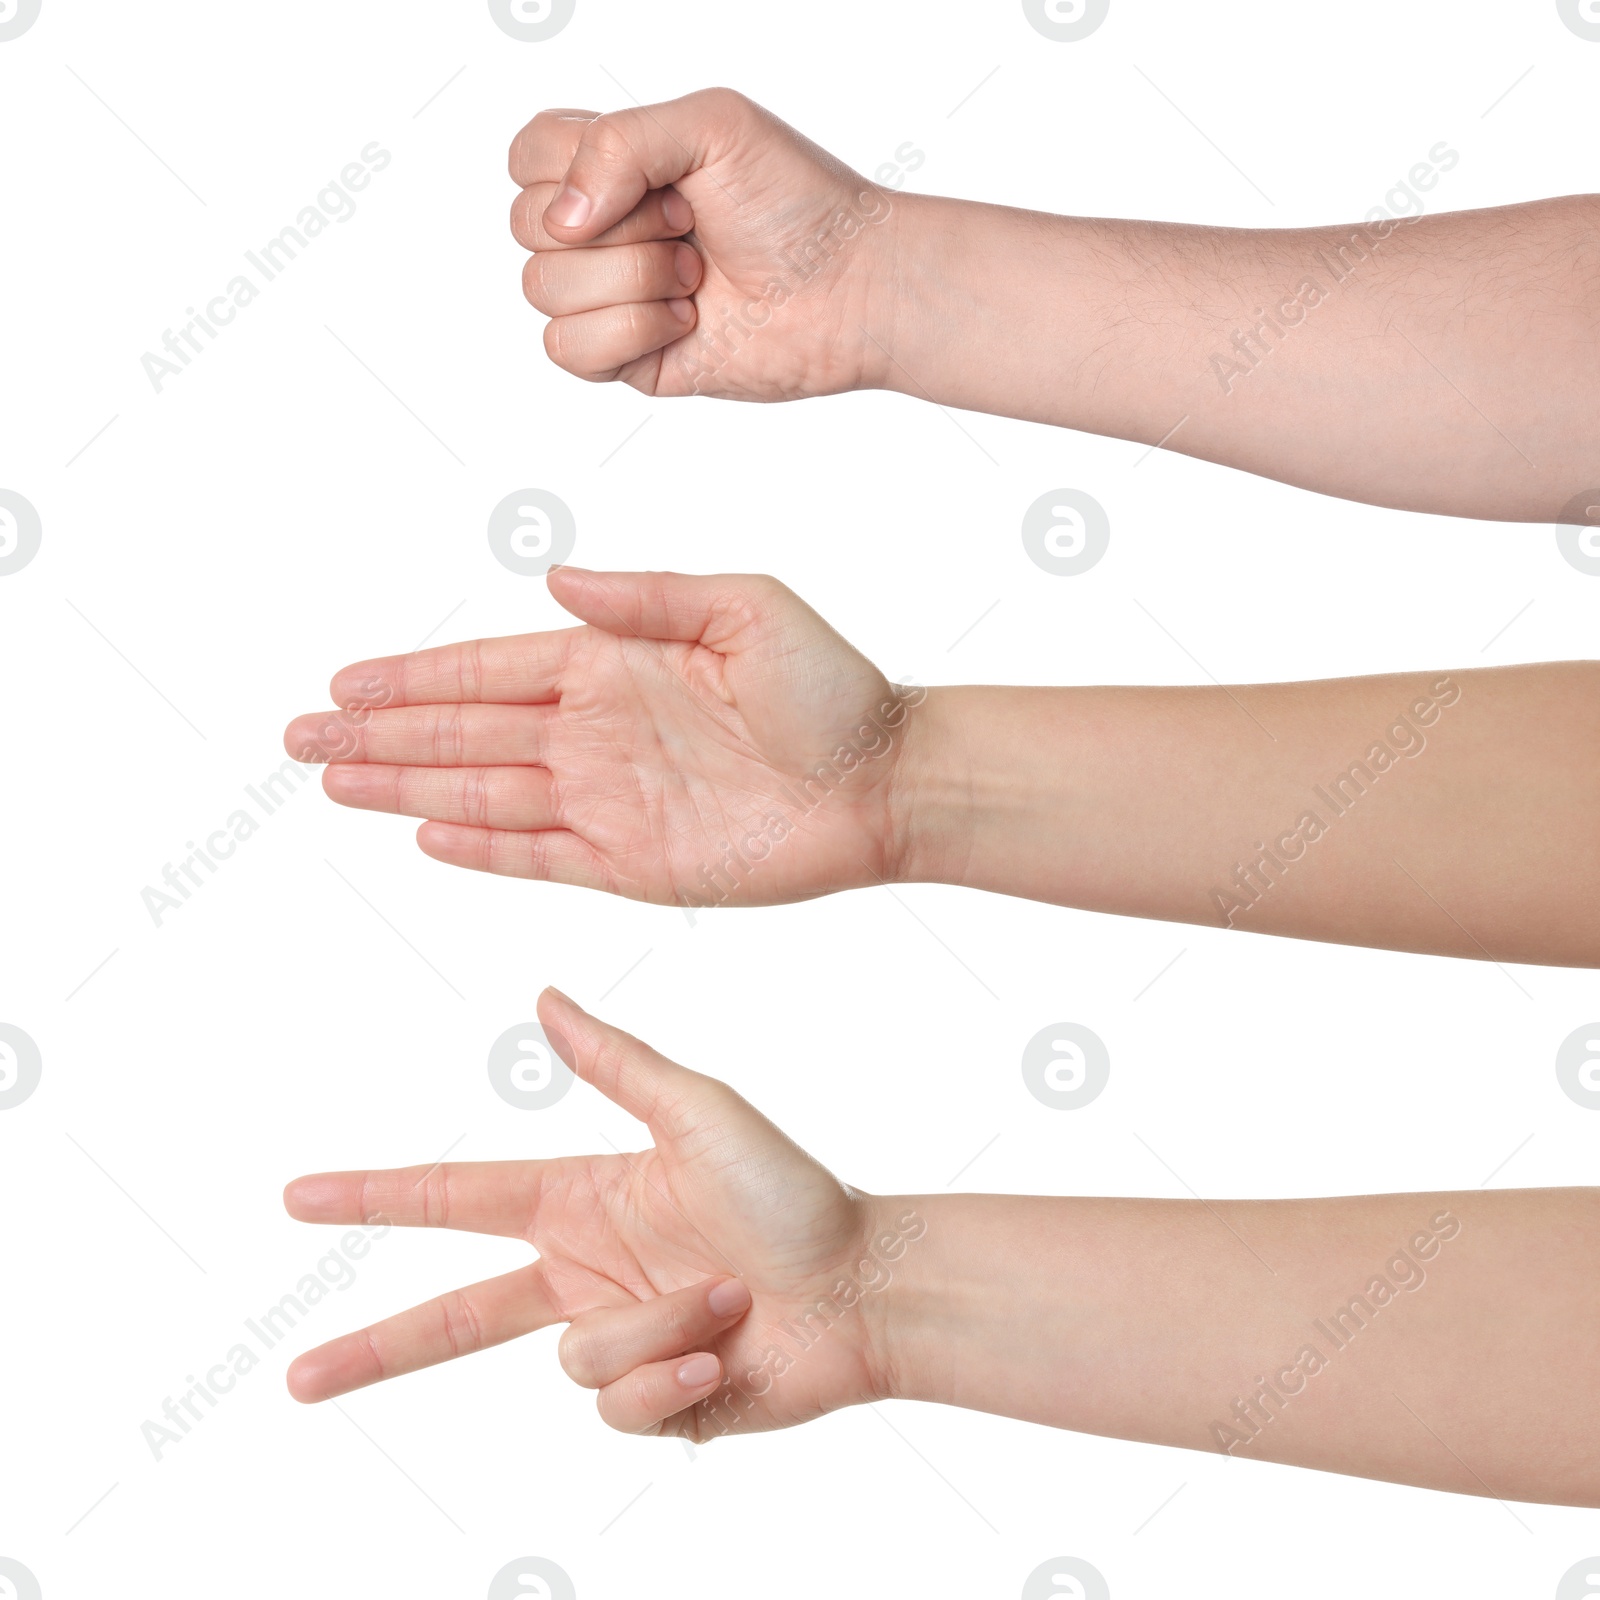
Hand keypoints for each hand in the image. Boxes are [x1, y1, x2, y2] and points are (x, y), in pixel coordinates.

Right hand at [282, 990, 910, 1438]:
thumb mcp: (701, 1113)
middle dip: (377, 1348)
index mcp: (583, 1202)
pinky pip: (619, 1406)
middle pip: (457, 1318)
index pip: (458, 1200)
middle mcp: (587, 1273)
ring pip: (573, 1357)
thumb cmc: (793, 1192)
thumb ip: (617, 1063)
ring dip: (654, 1326)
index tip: (301, 1195)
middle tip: (298, 1376)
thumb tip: (545, 996)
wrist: (864, 1285)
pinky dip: (673, 1376)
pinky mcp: (652, 1401)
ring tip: (725, 1297)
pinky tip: (724, 1351)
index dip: (378, 1196)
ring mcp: (619, 1340)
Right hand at [284, 568, 922, 907]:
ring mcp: (608, 799)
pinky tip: (425, 835)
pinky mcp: (634, 863)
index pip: (489, 668)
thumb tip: (551, 579)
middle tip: (301, 736)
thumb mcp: (746, 607)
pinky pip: (540, 855)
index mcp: (613, 663)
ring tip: (334, 782)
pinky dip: (482, 848)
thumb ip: (646, 595)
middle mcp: (596, 731)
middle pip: (464, 733)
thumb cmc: (831, 686)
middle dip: (381, 734)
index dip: (414, 677)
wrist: (884, 780)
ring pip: (483, 793)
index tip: (345, 681)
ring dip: (408, 789)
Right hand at [508, 87, 902, 399]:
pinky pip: (567, 349)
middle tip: (689, 224)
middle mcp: (602, 232)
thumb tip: (561, 219)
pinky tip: (686, 322)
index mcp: (611, 167)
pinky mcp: (627, 360)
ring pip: (542, 289)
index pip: (527, 156)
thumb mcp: (711, 124)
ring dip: (631, 278)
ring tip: (695, 275)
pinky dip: (629, 330)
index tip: (657, 174)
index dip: (569, 165)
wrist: (849, 287)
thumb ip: (618, 141)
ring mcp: (610, 299)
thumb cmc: (795, 200)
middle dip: (616, 225)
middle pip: (526, 225)